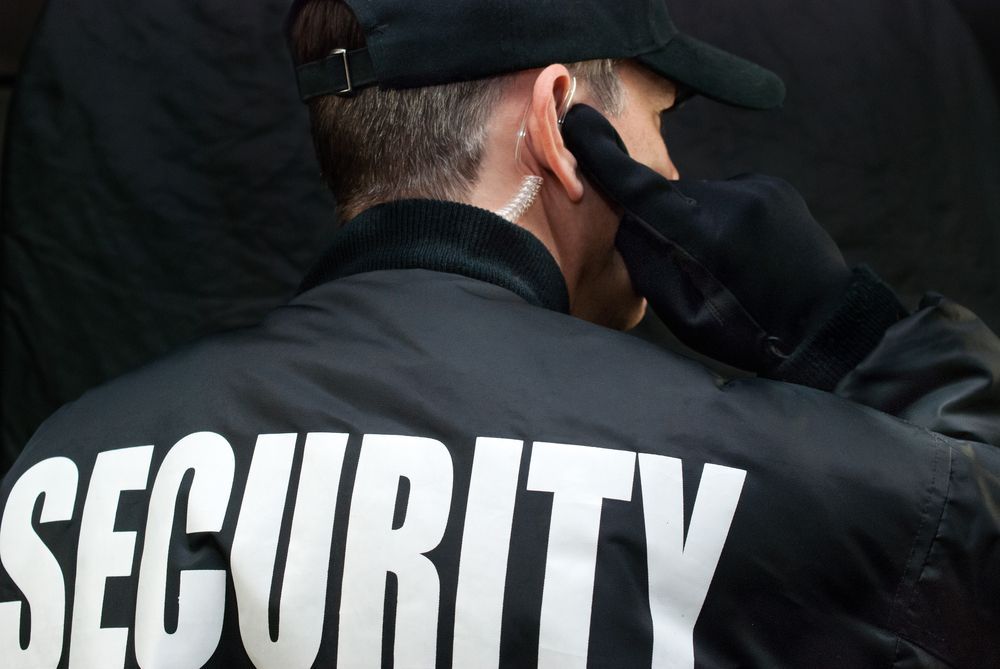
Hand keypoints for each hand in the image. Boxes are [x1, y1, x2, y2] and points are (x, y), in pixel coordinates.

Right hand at [562, 104, 905, 387]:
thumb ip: (647, 262)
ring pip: (699, 197)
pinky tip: (747, 250)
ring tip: (730, 264)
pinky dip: (726, 217)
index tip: (579, 122)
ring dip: (700, 222)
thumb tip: (624, 223)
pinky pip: (729, 194)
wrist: (821, 326)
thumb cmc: (744, 331)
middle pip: (668, 197)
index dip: (602, 153)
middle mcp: (726, 199)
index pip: (636, 184)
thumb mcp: (680, 312)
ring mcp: (755, 188)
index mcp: (697, 236)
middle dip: (667, 223)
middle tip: (693, 267)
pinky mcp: (773, 186)